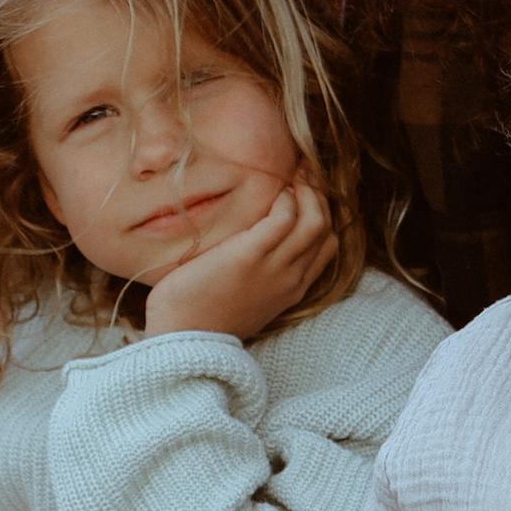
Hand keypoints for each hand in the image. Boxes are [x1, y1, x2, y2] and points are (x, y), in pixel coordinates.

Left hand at [143, 178, 336, 342]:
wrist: (183, 339)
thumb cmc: (201, 317)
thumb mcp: (242, 299)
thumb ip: (256, 276)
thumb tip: (247, 247)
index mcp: (291, 290)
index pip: (327, 246)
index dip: (322, 214)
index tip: (304, 193)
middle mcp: (291, 279)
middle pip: (326, 229)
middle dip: (320, 195)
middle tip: (302, 172)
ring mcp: (274, 268)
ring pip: (315, 220)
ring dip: (307, 190)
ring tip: (292, 172)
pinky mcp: (250, 256)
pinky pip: (284, 217)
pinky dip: (286, 198)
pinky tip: (273, 190)